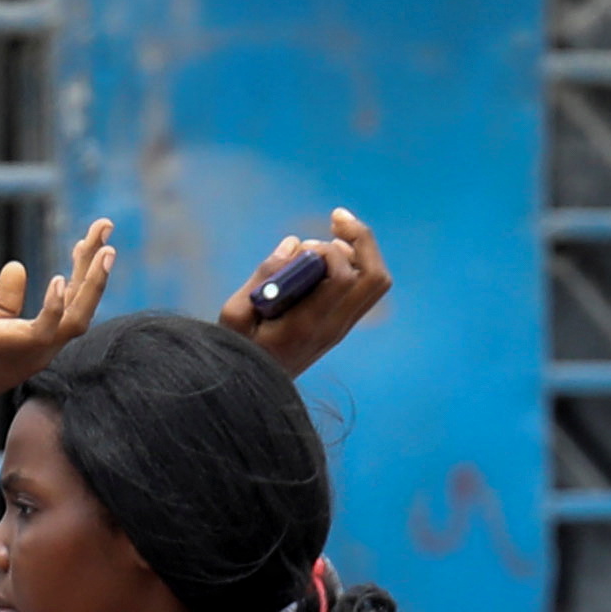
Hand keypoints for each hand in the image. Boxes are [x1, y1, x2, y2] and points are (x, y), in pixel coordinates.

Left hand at [0, 216, 113, 452]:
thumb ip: (7, 300)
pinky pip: (46, 328)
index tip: (89, 239)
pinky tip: (59, 279)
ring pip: (78, 318)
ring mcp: (36, 352)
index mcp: (44, 341)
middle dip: (98, 265)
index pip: (73, 301)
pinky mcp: (17, 350)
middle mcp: (47, 348)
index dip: (84, 269)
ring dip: (93, 284)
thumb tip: (17, 266)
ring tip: (105, 250)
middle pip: (85, 304)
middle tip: (106, 224)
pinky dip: (55, 305)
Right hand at [219, 205, 392, 377]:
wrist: (249, 392)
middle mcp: (334, 327)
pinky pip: (363, 289)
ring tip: (331, 235)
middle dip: (362, 238)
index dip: (330, 250)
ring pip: (376, 282)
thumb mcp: (235, 314)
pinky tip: (327, 255)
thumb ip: (264, 275)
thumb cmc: (236, 352)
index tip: (302, 248)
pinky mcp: (339, 326)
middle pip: (376, 277)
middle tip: (336, 218)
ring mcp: (341, 328)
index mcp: (309, 325)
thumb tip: (293, 244)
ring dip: (361, 250)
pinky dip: (354, 264)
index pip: (344, 277)